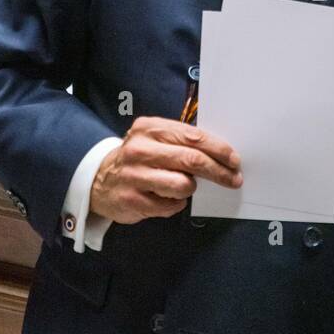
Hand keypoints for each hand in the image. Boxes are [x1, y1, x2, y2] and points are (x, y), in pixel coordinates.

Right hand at [90, 115, 241, 223]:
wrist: (99, 180)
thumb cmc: (138, 159)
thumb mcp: (155, 139)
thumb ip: (182, 141)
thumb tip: (221, 153)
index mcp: (149, 128)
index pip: (193, 137)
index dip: (218, 149)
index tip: (234, 159)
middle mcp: (139, 149)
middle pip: (192, 160)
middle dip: (219, 171)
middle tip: (233, 179)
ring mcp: (134, 175)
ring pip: (183, 185)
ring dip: (190, 188)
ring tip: (182, 186)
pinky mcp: (132, 199)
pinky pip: (170, 205)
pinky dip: (175, 204)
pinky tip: (165, 198)